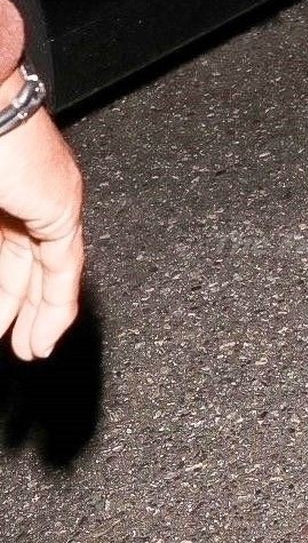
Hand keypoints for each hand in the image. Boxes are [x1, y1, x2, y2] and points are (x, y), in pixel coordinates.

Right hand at [0, 79, 85, 360]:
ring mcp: (45, 195)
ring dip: (40, 314)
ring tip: (30, 351)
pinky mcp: (61, 202)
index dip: (0, 290)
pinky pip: (65, 263)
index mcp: (0, 193)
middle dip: (17, 307)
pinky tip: (50, 333)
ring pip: (46, 267)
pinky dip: (58, 302)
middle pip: (23, 263)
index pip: (3, 250)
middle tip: (14, 343)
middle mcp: (20, 191)